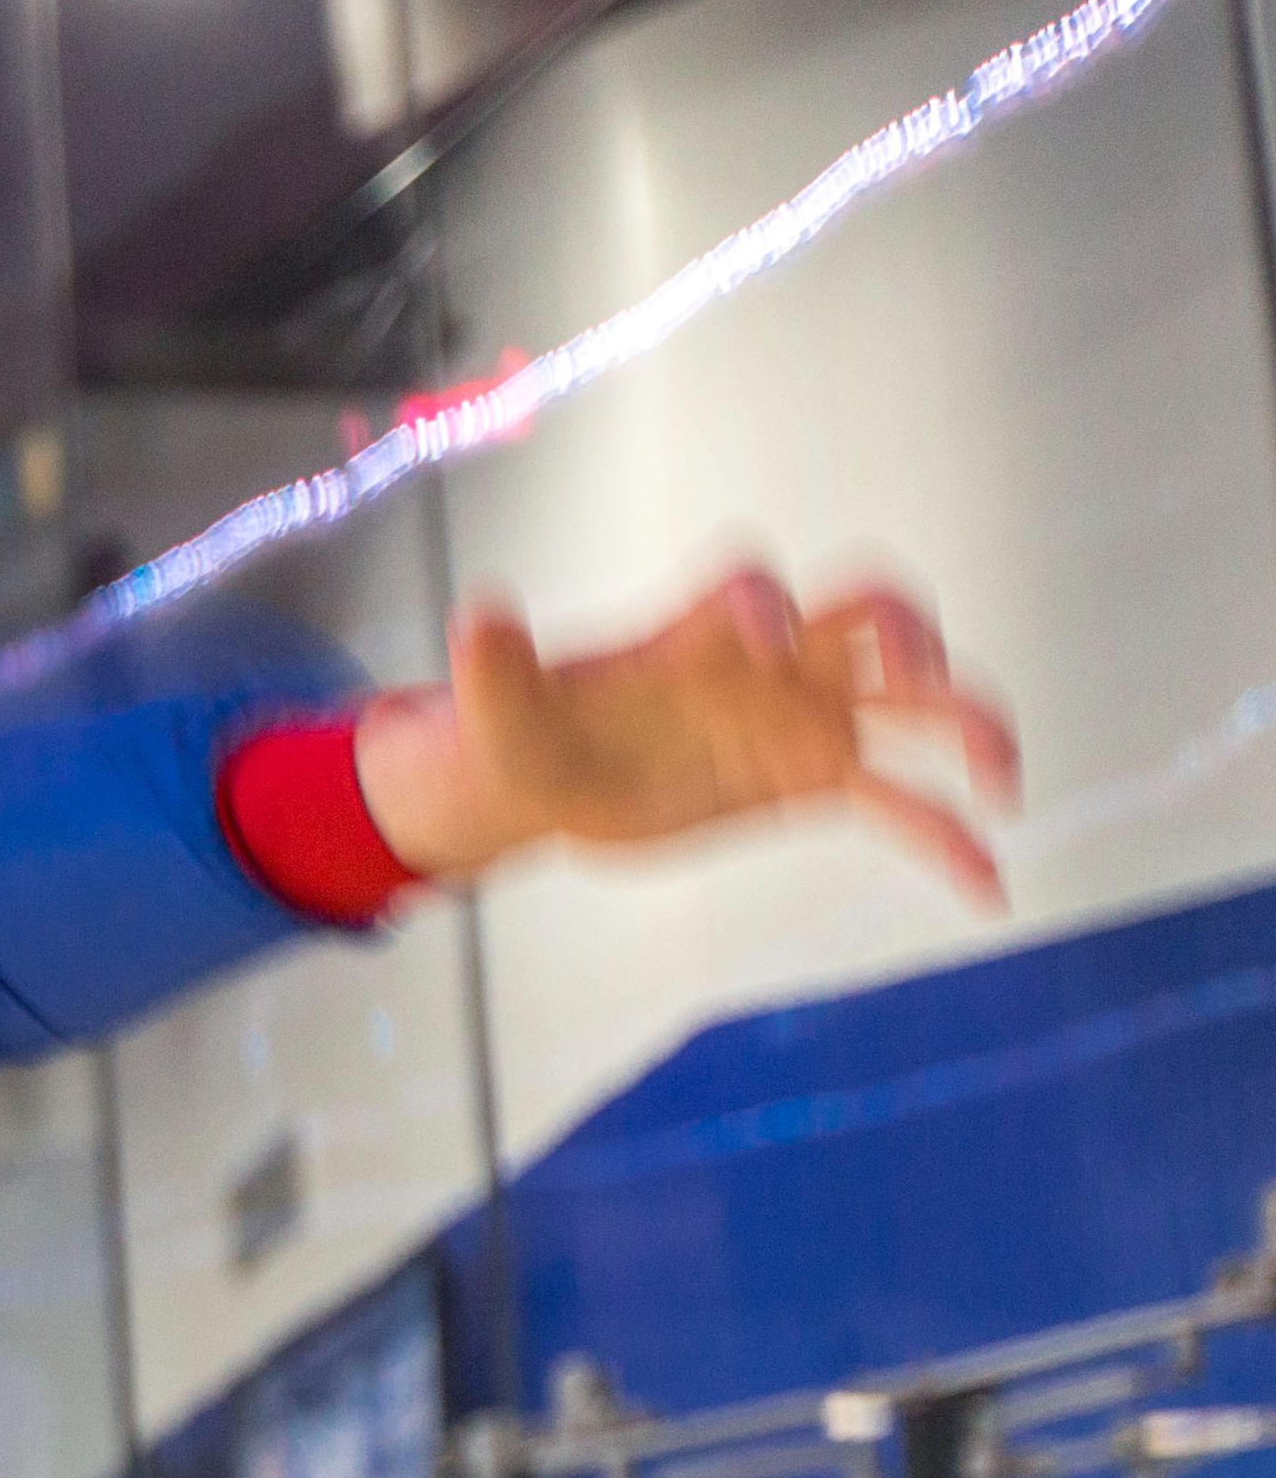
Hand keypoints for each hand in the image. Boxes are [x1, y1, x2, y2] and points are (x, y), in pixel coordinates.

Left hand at [357, 569, 1021, 900]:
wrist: (544, 778)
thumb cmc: (520, 730)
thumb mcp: (497, 711)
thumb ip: (495, 666)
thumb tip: (475, 612)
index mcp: (693, 635)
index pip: (749, 589)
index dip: (765, 604)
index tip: (764, 638)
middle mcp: (768, 662)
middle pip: (866, 617)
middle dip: (906, 637)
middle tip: (918, 684)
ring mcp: (801, 718)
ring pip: (911, 706)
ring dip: (965, 727)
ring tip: (1003, 782)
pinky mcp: (812, 780)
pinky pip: (899, 806)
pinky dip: (946, 840)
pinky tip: (989, 888)